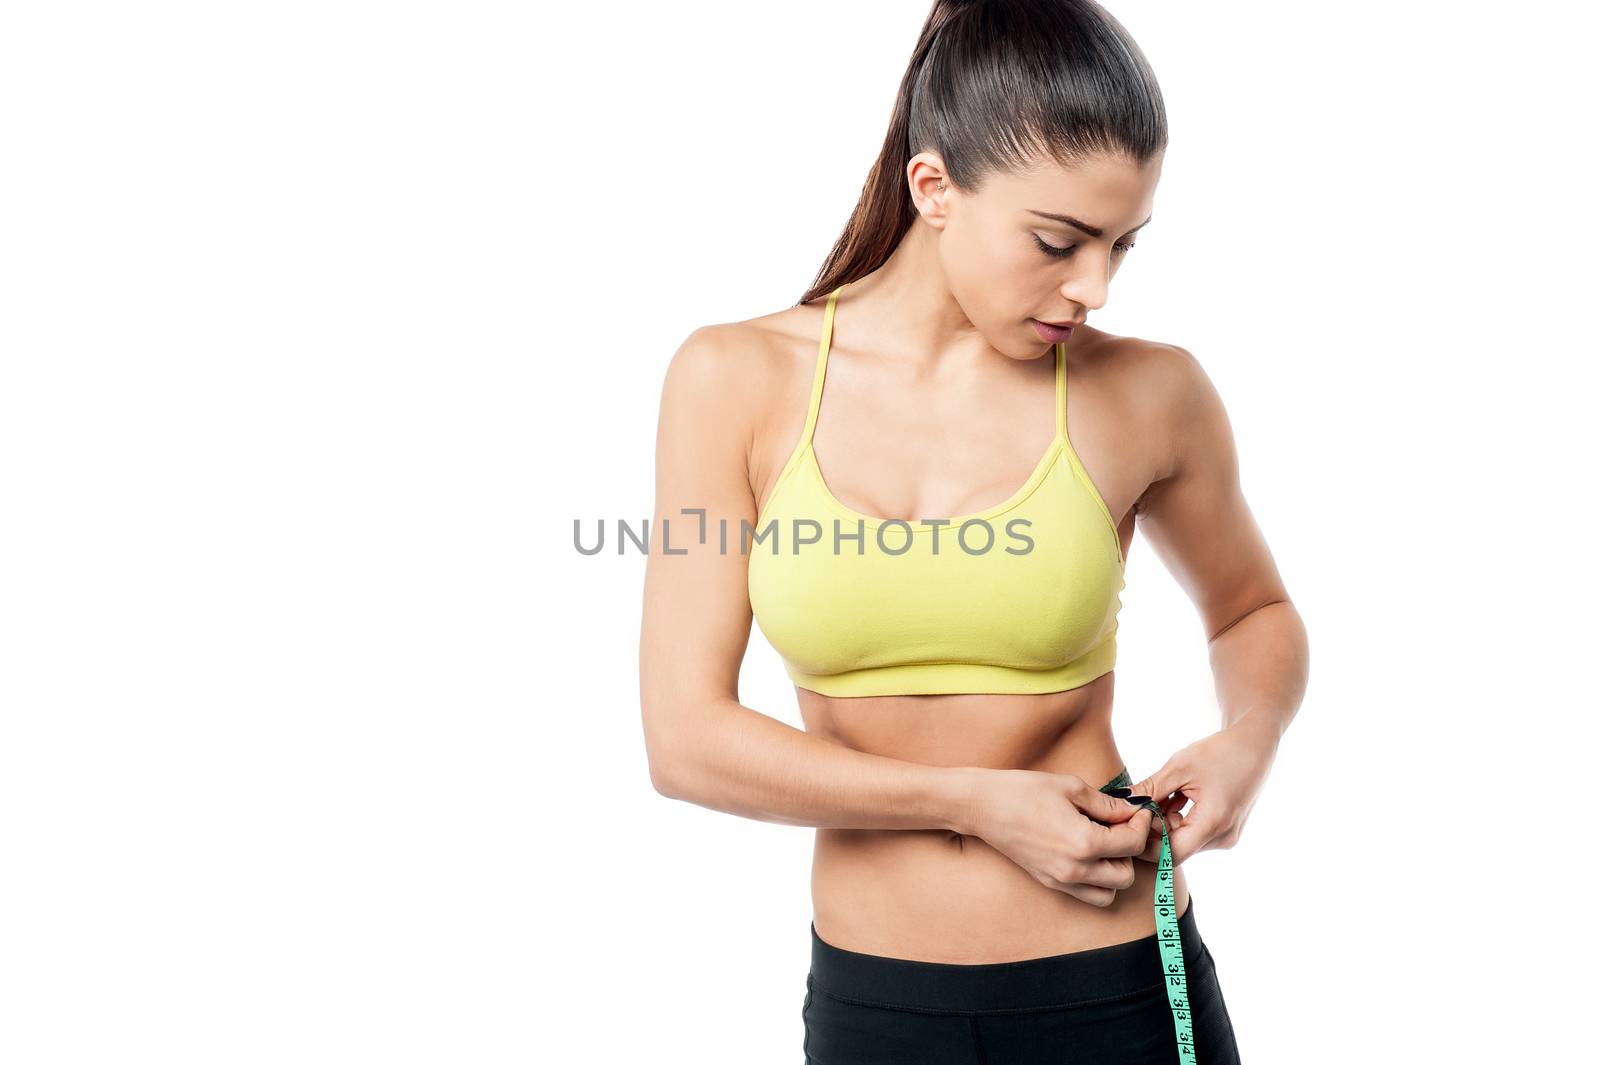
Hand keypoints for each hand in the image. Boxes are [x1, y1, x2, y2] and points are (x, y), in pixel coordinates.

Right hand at [966, 769, 1154, 907]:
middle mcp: (1075, 868)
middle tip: (1121, 827)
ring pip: (1109, 893)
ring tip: (1105, 845)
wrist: (983, 806)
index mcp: (1084, 842)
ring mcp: (1061, 879)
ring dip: (1115, 871)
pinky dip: (1096, 880)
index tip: (1137, 811)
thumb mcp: (1071, 787)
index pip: (1132, 843)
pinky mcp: (1049, 882)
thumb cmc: (1023, 791)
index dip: (1141, 824)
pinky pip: (1086, 894)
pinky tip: (1088, 854)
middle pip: (1126, 875)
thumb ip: (1107, 804)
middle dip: (1130, 850)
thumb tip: (1131, 811)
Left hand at [1129, 713, 1279, 865]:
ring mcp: (1226, 836)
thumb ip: (1148, 790)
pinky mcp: (1226, 830)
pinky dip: (1178, 819)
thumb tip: (1118, 804)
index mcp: (1213, 824)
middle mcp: (1222, 838)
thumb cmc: (1219, 752)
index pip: (1169, 855)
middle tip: (1136, 805)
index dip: (1144, 843)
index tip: (1127, 822)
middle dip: (1153, 829)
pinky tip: (1175, 797)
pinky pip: (1194, 833)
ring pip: (1183, 841)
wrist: (1255, 744)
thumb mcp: (1178, 767)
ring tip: (1160, 794)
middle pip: (1175, 848)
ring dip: (1164, 823)